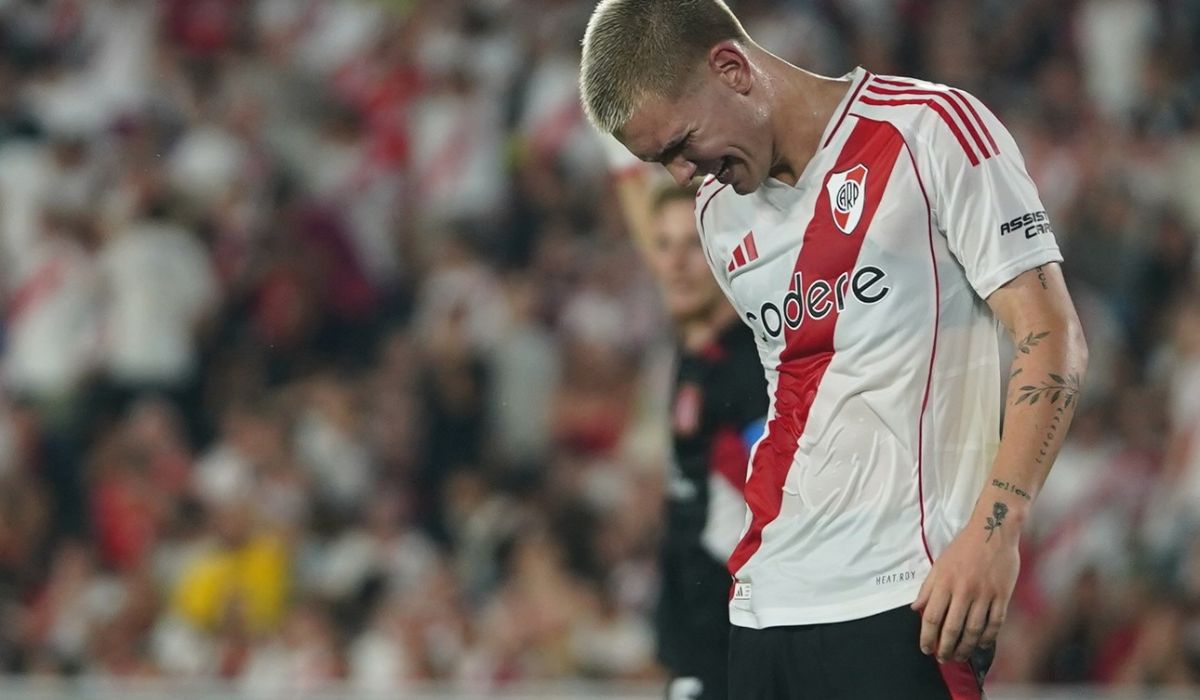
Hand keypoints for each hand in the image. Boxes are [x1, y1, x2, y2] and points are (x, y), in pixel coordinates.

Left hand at [911, 515, 1019, 662]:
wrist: (993, 530)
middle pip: (952, 628)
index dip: (927, 636)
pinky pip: (995, 623)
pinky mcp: (1002, 595)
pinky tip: (980, 645)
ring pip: (974, 629)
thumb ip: (928, 587)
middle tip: (942, 658)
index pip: (932, 617)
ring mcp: (985, 594)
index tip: (925, 648)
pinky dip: (987, 638)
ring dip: (965, 647)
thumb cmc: (964, 547)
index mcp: (945, 582)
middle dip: (945, 648)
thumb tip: (916, 608)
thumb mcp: (940, 564)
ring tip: (959, 656)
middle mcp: (964, 590)